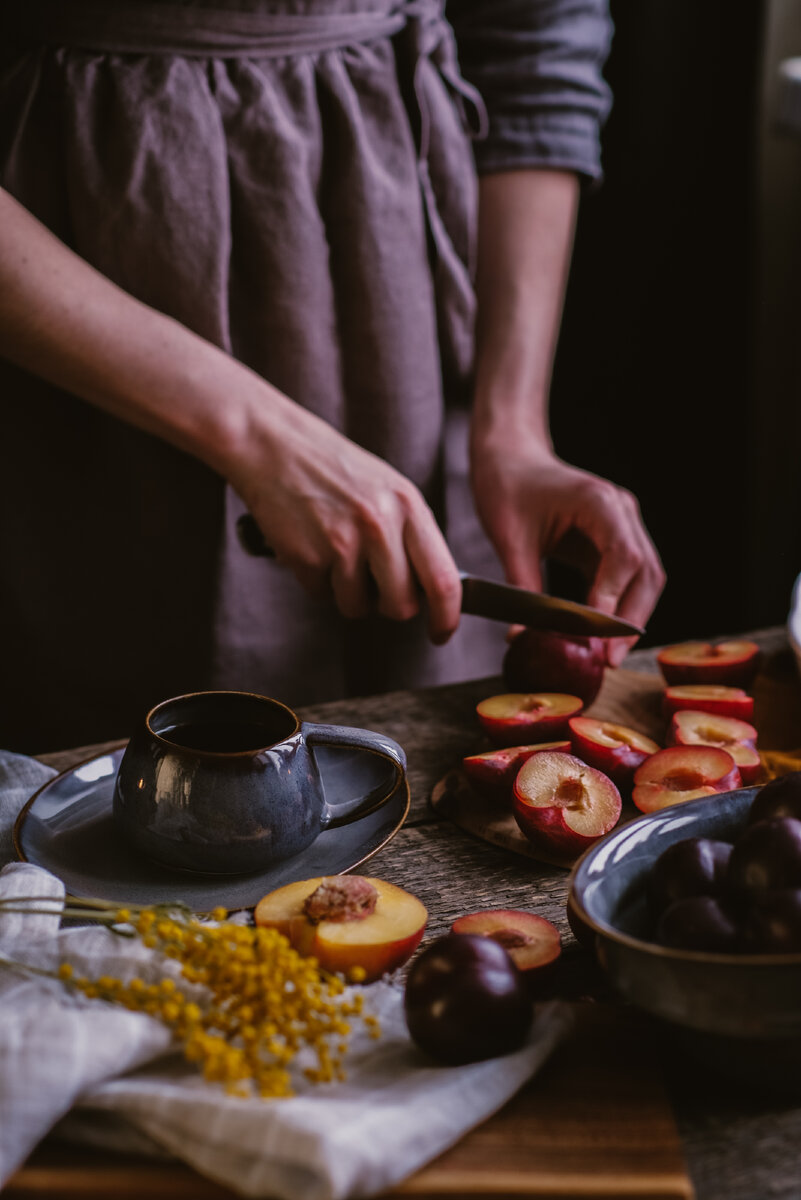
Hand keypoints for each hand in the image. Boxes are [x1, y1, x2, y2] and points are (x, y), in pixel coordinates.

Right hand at [228, 401, 461, 643]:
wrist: (272, 444)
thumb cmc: (330, 467)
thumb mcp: (387, 489)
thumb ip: (410, 533)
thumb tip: (428, 587)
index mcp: (409, 505)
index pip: (443, 579)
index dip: (447, 616)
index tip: (441, 631)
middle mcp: (381, 525)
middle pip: (401, 605)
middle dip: (388, 606)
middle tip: (373, 584)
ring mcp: (343, 542)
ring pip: (358, 607)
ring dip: (346, 592)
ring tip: (334, 552)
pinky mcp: (308, 557)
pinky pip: (321, 595)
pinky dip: (315, 580)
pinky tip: (310, 545)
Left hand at [470, 434, 664, 665]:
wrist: (511, 456)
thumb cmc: (507, 486)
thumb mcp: (509, 537)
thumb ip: (522, 585)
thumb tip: (522, 636)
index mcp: (599, 501)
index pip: (623, 555)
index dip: (615, 597)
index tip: (599, 635)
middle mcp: (621, 511)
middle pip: (647, 572)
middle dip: (630, 619)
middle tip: (609, 660)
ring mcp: (623, 525)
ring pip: (645, 579)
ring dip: (630, 618)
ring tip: (608, 656)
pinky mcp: (614, 541)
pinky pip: (628, 579)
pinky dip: (618, 607)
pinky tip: (600, 637)